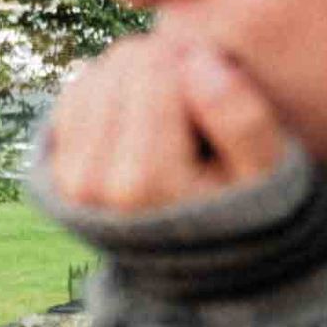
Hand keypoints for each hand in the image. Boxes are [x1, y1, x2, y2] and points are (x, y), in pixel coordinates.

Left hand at [47, 25, 292, 214]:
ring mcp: (68, 179)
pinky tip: (144, 124)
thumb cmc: (245, 205)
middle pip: (124, 65)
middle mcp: (93, 184)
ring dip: (137, 80)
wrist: (199, 265)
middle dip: (164, 69)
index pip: (157, 68)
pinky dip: (112, 94)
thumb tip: (197, 62)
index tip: (223, 94)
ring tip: (174, 121)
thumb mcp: (269, 172)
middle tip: (197, 113)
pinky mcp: (56, 170)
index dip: (197, 63)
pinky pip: (78, 92)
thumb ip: (243, 120)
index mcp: (145, 184)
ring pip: (99, 72)